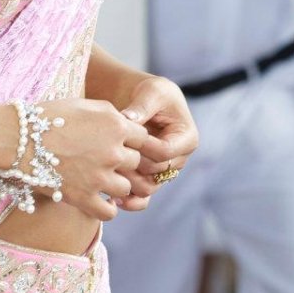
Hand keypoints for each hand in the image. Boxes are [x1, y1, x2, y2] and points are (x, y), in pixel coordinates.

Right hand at [34, 98, 148, 221]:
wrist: (18, 139)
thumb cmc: (49, 116)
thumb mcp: (85, 104)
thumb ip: (111, 114)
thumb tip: (127, 123)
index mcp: (116, 125)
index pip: (143, 137)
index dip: (133, 141)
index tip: (122, 143)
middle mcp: (113, 152)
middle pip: (135, 162)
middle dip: (123, 161)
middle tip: (105, 160)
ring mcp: (99, 177)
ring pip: (126, 187)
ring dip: (116, 184)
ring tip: (101, 180)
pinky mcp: (83, 198)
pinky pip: (109, 212)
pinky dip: (106, 208)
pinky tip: (99, 200)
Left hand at [110, 74, 198, 212]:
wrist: (142, 102)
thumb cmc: (151, 93)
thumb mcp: (151, 92)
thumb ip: (142, 106)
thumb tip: (128, 119)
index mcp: (187, 138)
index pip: (165, 152)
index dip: (142, 148)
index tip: (121, 139)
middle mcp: (179, 159)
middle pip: (156, 173)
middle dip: (132, 166)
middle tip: (106, 159)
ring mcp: (164, 172)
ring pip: (148, 188)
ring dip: (128, 185)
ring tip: (107, 176)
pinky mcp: (150, 179)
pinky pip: (142, 198)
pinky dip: (129, 200)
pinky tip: (112, 197)